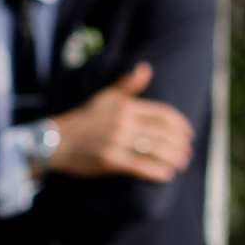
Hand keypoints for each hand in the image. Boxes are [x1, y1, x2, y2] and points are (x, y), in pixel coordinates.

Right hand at [46, 63, 194, 183]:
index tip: (188, 135)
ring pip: (156, 150)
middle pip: (164, 133)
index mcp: (125, 106)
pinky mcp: (109, 159)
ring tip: (180, 165)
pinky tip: (165, 176)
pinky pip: (141, 166)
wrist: (55, 141)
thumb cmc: (84, 120)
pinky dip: (157, 172)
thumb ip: (127, 85)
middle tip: (187, 154)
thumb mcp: (105, 98)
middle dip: (180, 145)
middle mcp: (123, 122)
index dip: (181, 126)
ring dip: (173, 159)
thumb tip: (145, 68)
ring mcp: (116, 141)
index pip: (163, 114)